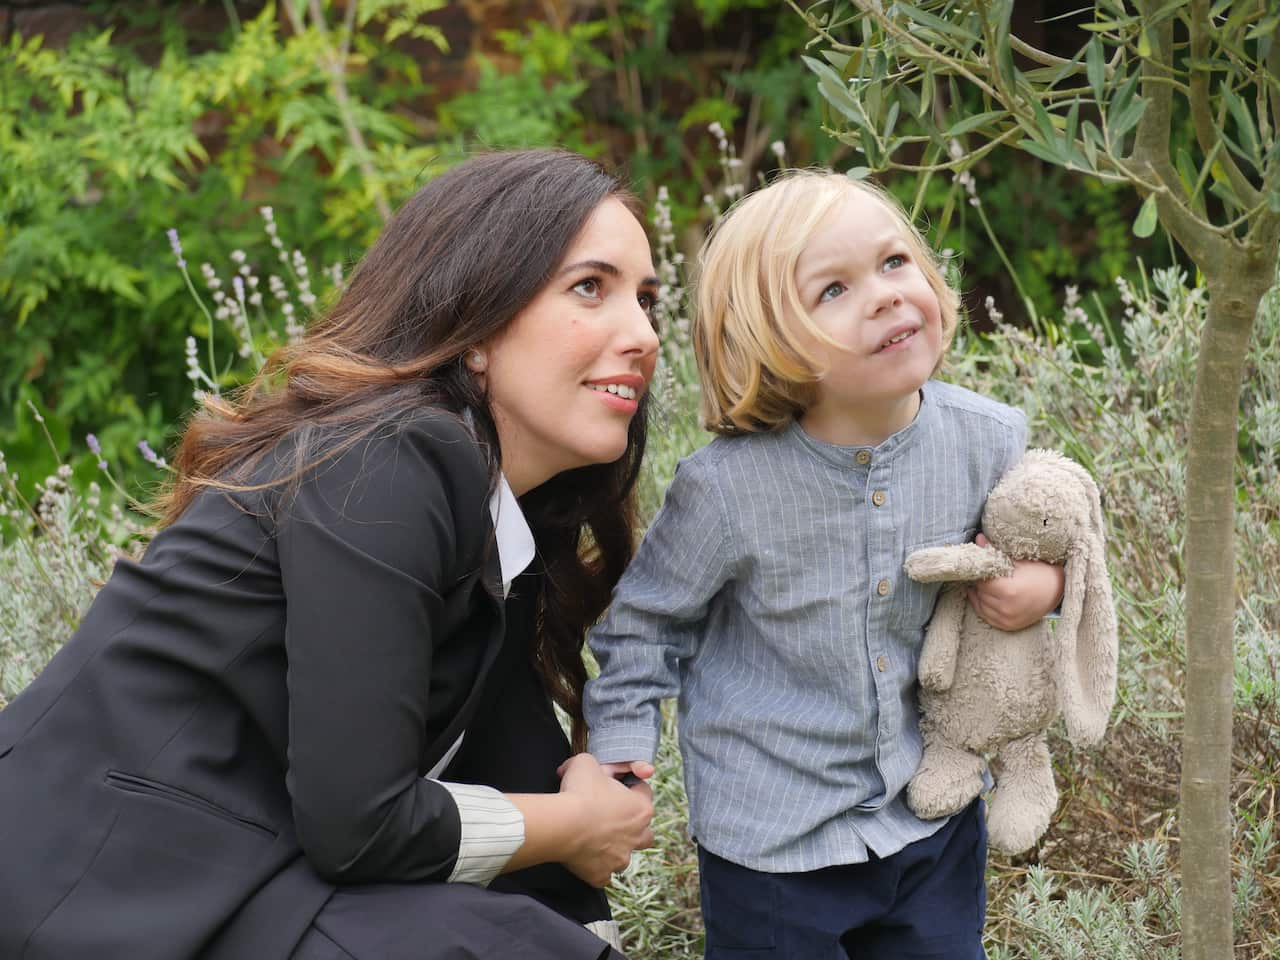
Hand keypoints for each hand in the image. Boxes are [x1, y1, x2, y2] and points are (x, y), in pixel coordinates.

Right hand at [555, 754, 654, 886]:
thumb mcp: (586, 762)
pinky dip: (596, 868)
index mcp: (642, 808)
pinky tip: (584, 858)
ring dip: (615, 849)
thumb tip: (572, 767)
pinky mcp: (602, 875)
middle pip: (646, 832)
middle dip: (633, 826)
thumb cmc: (580, 792)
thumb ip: (591, 763)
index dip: (629, 786)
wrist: (563, 825)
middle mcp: (638, 835)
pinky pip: (603, 875)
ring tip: (596, 840)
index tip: (614, 786)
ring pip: (625, 856)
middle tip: (611, 818)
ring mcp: (621, 858)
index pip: (644, 792)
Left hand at [966, 533, 1064, 630]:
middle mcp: (1007, 608)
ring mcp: (1007, 619)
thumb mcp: (1018, 559)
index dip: (981, 570)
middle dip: (981, 582)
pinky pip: (985, 616)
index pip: (981, 579)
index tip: (984, 565)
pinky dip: (983, 606)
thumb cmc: (1040, 572)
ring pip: (980, 604)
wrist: (1059, 590)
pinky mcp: (1007, 626)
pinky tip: (986, 595)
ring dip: (981, 594)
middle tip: (987, 573)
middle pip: (980, 592)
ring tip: (989, 584)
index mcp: (1009, 590)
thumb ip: (995, 551)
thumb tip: (978, 539)